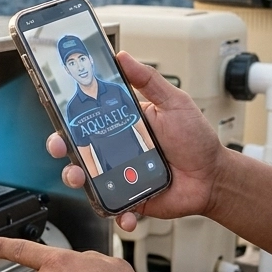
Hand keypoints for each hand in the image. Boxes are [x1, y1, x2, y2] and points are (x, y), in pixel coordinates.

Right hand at [50, 51, 225, 230]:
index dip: (68, 120)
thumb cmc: (195, 139)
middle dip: (61, 149)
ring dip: (78, 180)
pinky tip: (126, 213)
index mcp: (123, 126)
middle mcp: (117, 151)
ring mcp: (121, 176)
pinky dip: (118, 214)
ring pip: (89, 181)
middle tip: (60, 147)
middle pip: (78, 150)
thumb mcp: (173, 103)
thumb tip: (123, 57)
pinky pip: (116, 208)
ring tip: (82, 179)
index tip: (58, 117)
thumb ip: (148, 80)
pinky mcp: (131, 199)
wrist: (212, 176)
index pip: (88, 120)